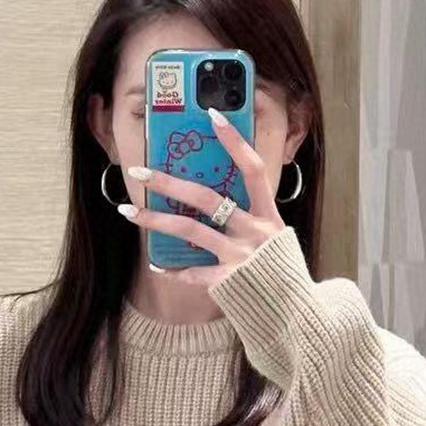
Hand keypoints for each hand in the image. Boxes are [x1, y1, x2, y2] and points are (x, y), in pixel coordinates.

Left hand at [119, 107, 286, 287]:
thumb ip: (253, 215)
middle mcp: (255, 231)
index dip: (234, 142)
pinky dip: (174, 270)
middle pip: (207, 198)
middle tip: (140, 171)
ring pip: (191, 231)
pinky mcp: (230, 280)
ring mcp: (241, 256)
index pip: (252, 169)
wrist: (296, 310)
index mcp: (269, 214)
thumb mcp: (275, 235)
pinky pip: (194, 272)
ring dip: (156, 220)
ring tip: (128, 212)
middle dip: (170, 182)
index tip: (212, 115)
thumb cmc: (280, 268)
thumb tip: (221, 192)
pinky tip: (158, 265)